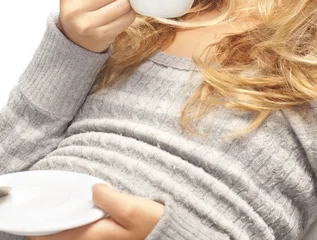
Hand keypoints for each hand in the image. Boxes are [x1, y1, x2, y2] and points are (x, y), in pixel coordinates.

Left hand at [27, 183, 164, 239]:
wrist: (175, 230)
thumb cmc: (155, 222)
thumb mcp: (132, 208)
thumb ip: (109, 198)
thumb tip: (92, 189)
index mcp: (97, 236)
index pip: (62, 235)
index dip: (45, 230)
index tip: (33, 223)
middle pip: (68, 237)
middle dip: (53, 229)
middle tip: (42, 218)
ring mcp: (106, 239)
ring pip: (77, 235)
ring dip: (66, 227)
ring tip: (57, 217)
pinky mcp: (114, 235)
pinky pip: (87, 232)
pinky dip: (79, 226)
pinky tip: (81, 217)